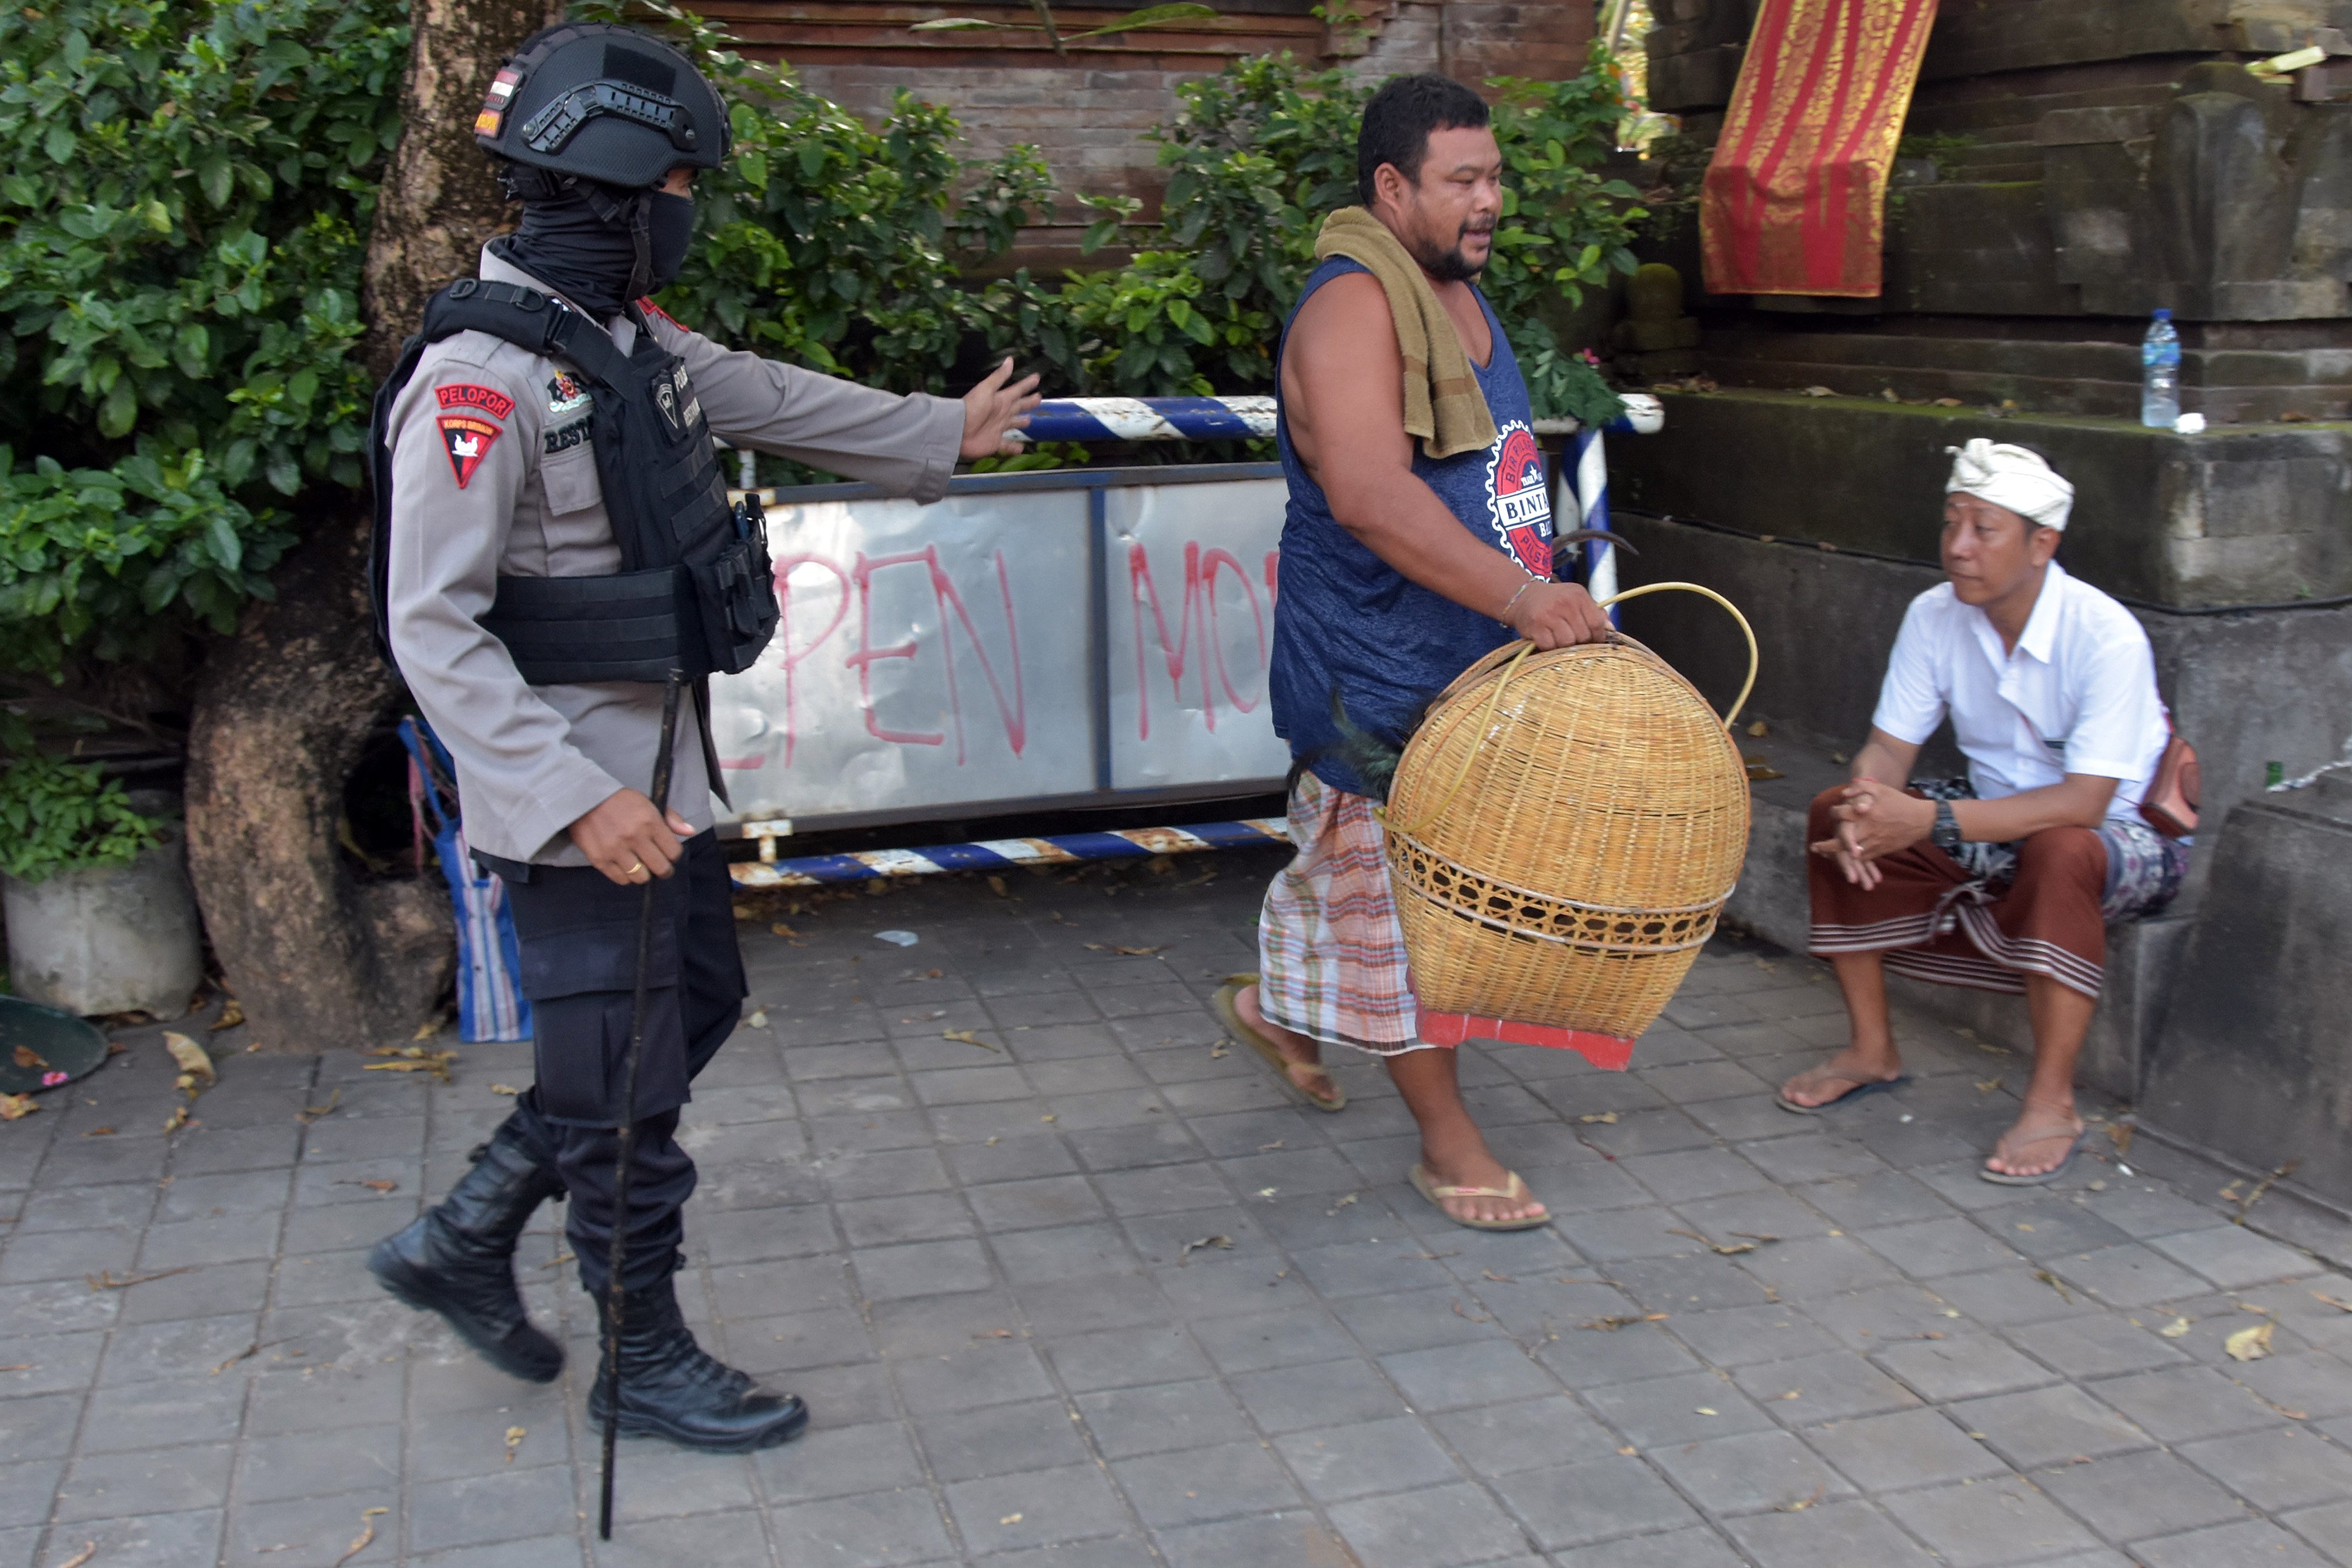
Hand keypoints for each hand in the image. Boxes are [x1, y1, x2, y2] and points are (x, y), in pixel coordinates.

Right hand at [568, 789, 693, 885]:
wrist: (585, 799)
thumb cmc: (621, 801)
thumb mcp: (648, 802)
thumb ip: (670, 818)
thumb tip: (690, 831)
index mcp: (650, 822)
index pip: (674, 852)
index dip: (673, 855)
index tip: (668, 853)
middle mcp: (635, 837)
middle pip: (661, 869)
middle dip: (664, 870)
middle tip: (659, 866)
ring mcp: (616, 850)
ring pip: (641, 878)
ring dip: (643, 874)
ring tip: (640, 865)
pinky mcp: (600, 859)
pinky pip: (621, 880)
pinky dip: (625, 876)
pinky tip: (625, 866)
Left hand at [960, 357, 1042, 458]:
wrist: (958, 429)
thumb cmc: (973, 407)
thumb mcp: (987, 389)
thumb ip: (999, 376)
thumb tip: (1010, 360)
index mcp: (1001, 400)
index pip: (1017, 390)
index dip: (1027, 384)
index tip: (1036, 377)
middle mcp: (1002, 413)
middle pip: (1018, 406)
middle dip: (1028, 402)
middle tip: (1039, 398)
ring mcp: (999, 428)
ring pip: (1014, 424)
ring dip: (1021, 422)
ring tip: (1029, 420)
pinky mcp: (995, 443)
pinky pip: (1007, 445)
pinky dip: (1014, 448)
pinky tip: (1021, 448)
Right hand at [1503, 580, 1611, 648]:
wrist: (1522, 596)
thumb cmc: (1555, 600)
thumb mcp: (1576, 599)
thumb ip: (1595, 613)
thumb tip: (1612, 630)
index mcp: (1578, 596)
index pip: (1597, 623)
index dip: (1598, 636)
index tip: (1594, 640)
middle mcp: (1565, 603)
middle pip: (1583, 636)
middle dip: (1580, 642)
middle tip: (1573, 639)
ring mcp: (1549, 615)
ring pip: (1567, 643)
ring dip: (1564, 646)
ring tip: (1559, 638)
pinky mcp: (1535, 627)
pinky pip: (1550, 647)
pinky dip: (1550, 647)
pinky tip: (1547, 639)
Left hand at [1807, 779, 1934, 888]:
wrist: (1921, 820)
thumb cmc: (1900, 802)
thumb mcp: (1881, 789)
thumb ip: (1862, 787)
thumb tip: (1844, 792)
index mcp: (1867, 812)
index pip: (1842, 814)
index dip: (1834, 813)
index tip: (1833, 812)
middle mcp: (1868, 829)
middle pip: (1842, 839)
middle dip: (1826, 845)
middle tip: (1814, 847)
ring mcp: (1874, 842)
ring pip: (1851, 853)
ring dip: (1835, 856)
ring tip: (1823, 854)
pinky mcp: (1880, 851)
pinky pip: (1863, 859)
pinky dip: (1851, 861)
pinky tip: (1842, 860)